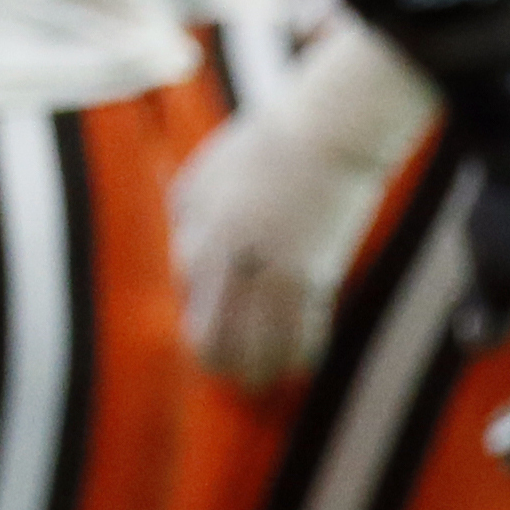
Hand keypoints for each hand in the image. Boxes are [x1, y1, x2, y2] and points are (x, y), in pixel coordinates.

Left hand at [171, 19, 433, 389]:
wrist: (324, 131)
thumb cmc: (270, 144)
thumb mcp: (208, 171)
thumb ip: (193, 217)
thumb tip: (188, 265)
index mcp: (189, 219)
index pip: (185, 288)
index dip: (201, 314)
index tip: (214, 329)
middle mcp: (218, 249)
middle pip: (210, 332)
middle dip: (220, 360)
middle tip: (232, 372)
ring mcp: (261, 265)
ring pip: (253, 348)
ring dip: (259, 370)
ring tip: (264, 379)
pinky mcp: (306, 275)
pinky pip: (299, 336)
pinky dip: (298, 355)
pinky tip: (300, 362)